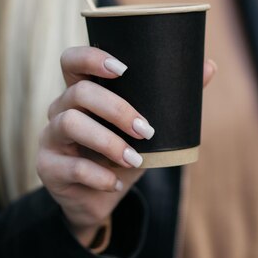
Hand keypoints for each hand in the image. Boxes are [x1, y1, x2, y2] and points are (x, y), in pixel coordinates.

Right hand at [37, 47, 216, 246]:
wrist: (99, 200)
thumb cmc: (122, 155)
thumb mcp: (147, 130)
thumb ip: (173, 101)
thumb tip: (210, 66)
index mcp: (82, 92)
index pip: (72, 60)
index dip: (92, 58)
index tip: (123, 69)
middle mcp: (60, 109)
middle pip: (78, 92)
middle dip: (116, 108)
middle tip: (146, 129)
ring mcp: (50, 137)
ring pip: (70, 124)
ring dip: (108, 141)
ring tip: (135, 159)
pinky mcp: (48, 167)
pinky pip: (70, 166)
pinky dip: (99, 175)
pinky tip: (116, 183)